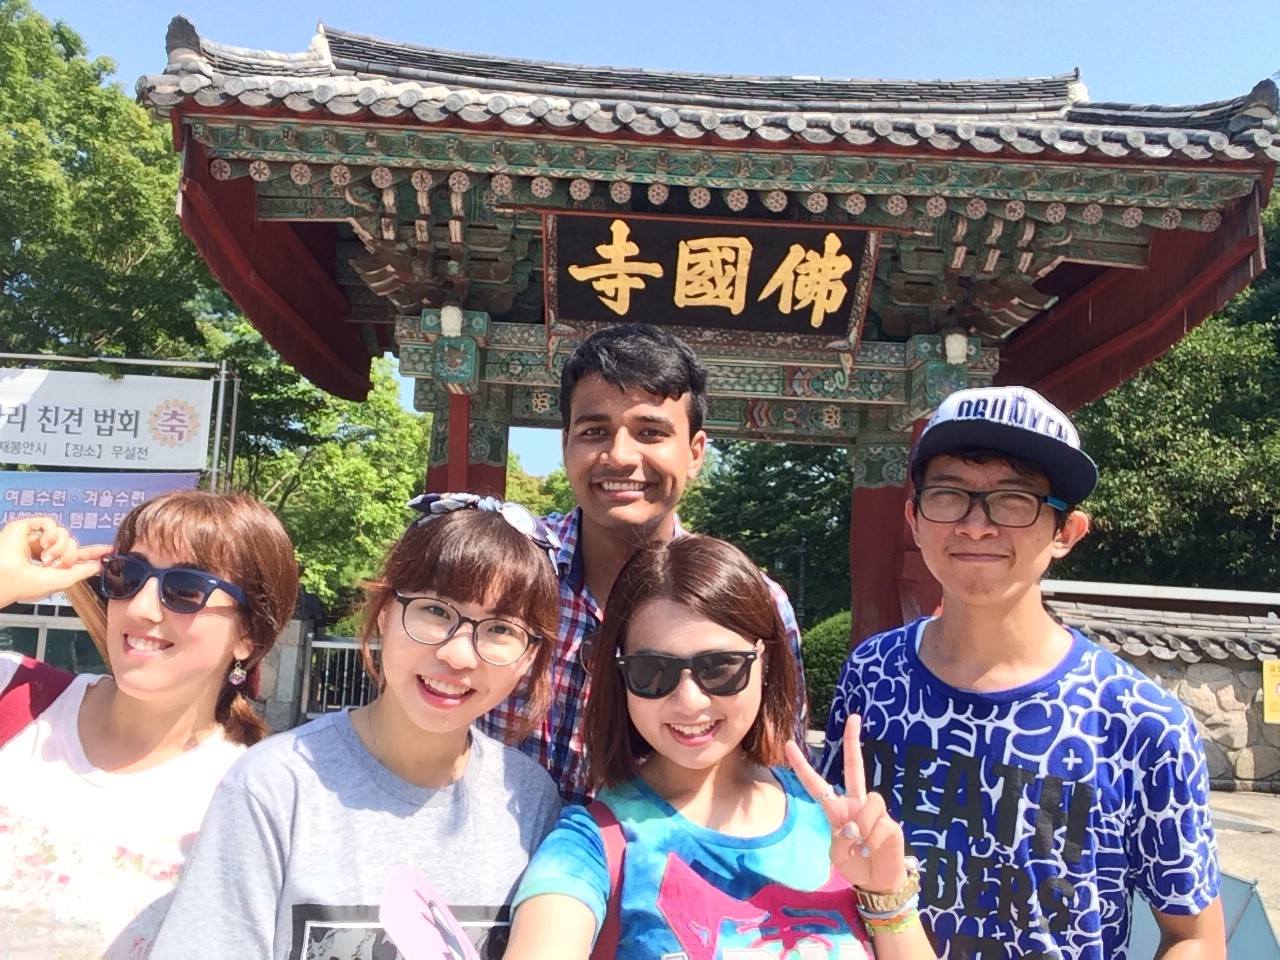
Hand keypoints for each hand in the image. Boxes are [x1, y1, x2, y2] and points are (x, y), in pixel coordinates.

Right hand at [0, 518, 109, 605]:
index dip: (93, 552)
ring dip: (60, 547)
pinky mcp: (26, 528)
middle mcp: (44, 551)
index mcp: (51, 565)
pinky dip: (51, 533)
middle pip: (72, 544)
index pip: (76, 555)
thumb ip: (81, 572)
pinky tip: (43, 544)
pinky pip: (50, 522)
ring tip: (46, 557)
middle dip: (70, 555)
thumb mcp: (61, 581)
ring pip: (64, 533)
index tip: (110, 550)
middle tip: (57, 564)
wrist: (6, 578)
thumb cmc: (26, 584)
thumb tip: (97, 566)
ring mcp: (35, 539)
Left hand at [785, 715, 907, 894]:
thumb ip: (841, 838)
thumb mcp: (837, 854)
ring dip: (862, 826)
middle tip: (853, 716)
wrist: (878, 883)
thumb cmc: (855, 864)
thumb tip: (855, 825)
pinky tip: (872, 849)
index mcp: (837, 810)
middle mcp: (856, 804)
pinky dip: (872, 841)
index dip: (803, 766)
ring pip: (869, 801)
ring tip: (862, 845)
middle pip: (854, 767)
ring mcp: (875, 811)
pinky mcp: (891, 823)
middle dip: (853, 741)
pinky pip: (879, 824)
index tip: (789, 744)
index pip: (817, 784)